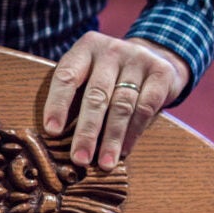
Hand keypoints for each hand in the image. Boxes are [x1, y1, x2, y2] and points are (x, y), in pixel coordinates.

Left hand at [42, 31, 189, 170]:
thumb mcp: (87, 74)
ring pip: (122, 105)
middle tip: (79, 159)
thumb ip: (73, 96)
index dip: (57, 105)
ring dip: (112, 139)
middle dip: (87, 131)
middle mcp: (110, 50)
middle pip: (96, 95)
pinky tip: (125, 150)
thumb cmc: (107, 75)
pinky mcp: (161, 72)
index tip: (52, 132)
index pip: (66, 76)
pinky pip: (145, 108)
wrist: (154, 55)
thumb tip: (56, 138)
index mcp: (84, 48)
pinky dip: (133, 132)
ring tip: (104, 163)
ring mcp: (138, 59)